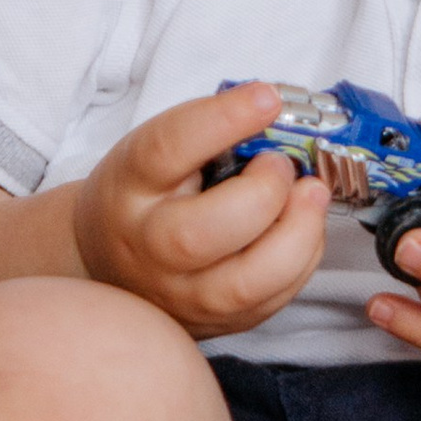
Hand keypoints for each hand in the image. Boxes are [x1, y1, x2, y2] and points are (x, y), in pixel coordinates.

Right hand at [74, 83, 328, 335]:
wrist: (109, 256)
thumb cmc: (144, 193)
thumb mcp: (157, 148)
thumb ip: (210, 134)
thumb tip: (281, 116)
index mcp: (130, 186)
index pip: (167, 149)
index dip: (223, 120)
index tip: (267, 98)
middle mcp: (148, 248)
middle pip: (199, 234)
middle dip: (262, 193)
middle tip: (283, 165)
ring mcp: (181, 294)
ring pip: (244, 284)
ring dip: (298, 234)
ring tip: (311, 195)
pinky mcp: (217, 323)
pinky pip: (272, 300)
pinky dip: (303, 259)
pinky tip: (303, 228)